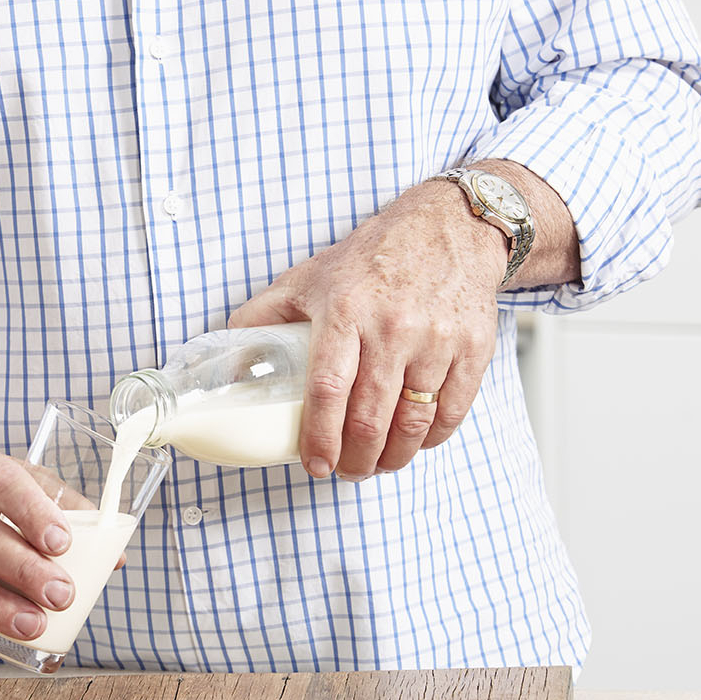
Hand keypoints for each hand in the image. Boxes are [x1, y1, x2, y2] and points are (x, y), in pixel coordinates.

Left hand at [228, 178, 508, 480]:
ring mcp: (437, 339)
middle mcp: (392, 327)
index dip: (320, 436)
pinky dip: (430, 439)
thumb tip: (226, 359)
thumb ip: (262, 317)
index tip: (315, 464)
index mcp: (344, 311)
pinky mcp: (473, 348)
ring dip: (392, 458)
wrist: (449, 227)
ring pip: (413, 424)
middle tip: (345, 471)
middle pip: (370, 418)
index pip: (327, 388)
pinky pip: (451, 412)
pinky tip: (413, 442)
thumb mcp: (307, 277)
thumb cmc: (372, 258)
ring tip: (376, 465)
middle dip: (355, 460)